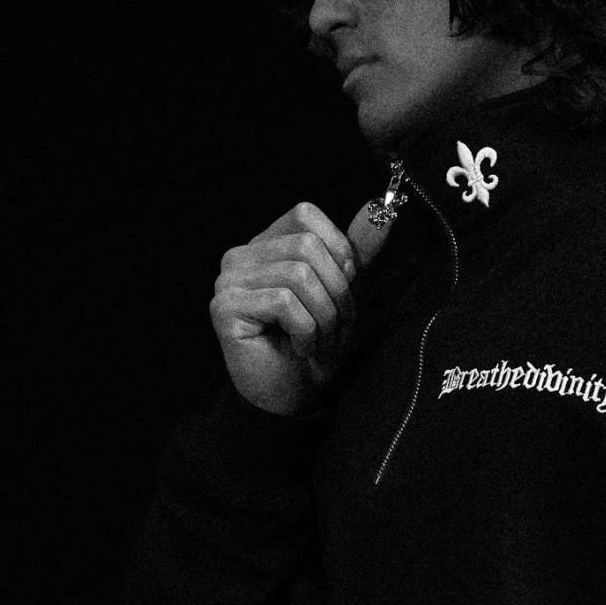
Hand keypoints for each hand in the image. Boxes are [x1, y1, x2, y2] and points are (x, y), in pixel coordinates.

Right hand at [210, 198, 392, 415]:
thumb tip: (381, 207)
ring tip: (317, 340)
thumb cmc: (314, 344)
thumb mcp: (344, 291)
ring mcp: (228, 281)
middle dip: (335, 292)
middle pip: (306, 246)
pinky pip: (284, 302)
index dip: (336, 250)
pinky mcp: (224, 308)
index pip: (305, 215)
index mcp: (266, 245)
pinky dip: (306, 331)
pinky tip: (299, 348)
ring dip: (323, 316)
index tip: (342, 287)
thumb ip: (357, 250)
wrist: (292, 396)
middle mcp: (241, 256)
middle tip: (332, 327)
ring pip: (298, 275)